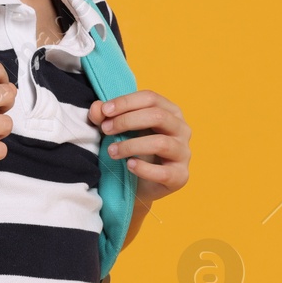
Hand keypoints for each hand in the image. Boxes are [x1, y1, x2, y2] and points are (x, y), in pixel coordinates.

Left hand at [87, 90, 190, 205]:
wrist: (139, 184)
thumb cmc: (132, 150)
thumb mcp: (118, 130)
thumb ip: (106, 117)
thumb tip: (97, 108)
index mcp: (170, 111)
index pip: (150, 98)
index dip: (126, 102)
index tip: (105, 111)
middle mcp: (181, 129)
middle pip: (158, 116)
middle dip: (127, 121)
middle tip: (105, 130)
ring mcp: (183, 152)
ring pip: (161, 143)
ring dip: (131, 145)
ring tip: (112, 151)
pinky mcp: (180, 176)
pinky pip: (163, 172)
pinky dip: (143, 169)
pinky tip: (129, 166)